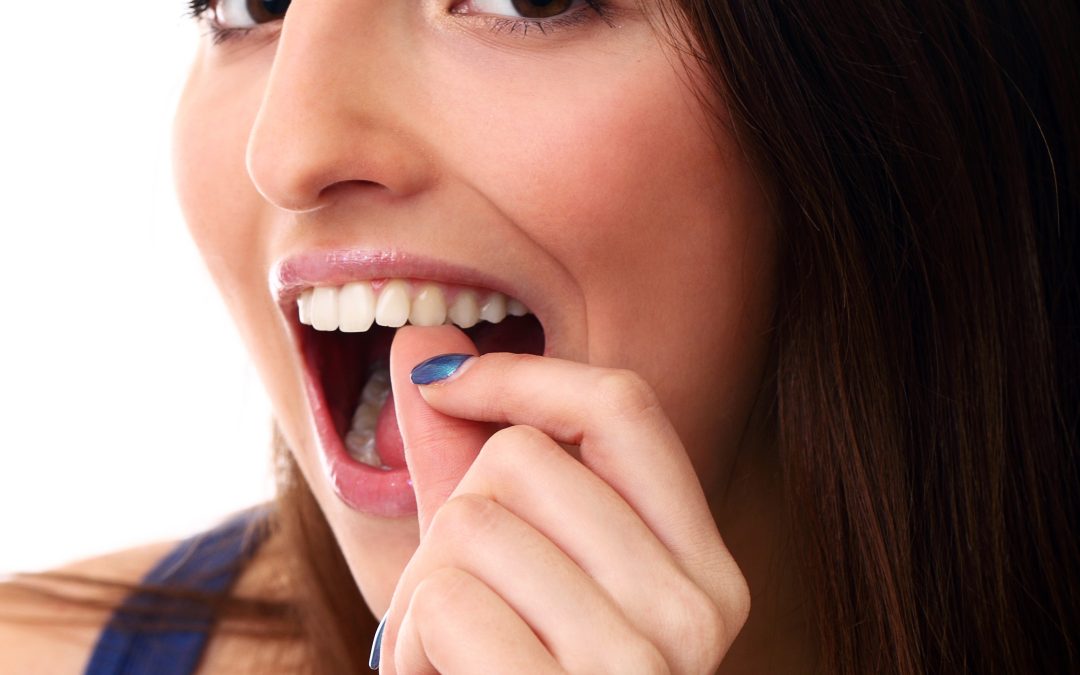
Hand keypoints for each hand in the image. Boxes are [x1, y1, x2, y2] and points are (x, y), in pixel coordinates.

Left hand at [377, 325, 749, 673]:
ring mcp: (643, 668)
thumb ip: (468, 456)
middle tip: (468, 600)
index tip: (444, 384)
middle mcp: (698, 612)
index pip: (623, 406)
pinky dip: (414, 644)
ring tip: (460, 653)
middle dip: (455, 519)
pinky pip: (443, 604)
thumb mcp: (504, 568)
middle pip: (522, 457)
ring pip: (470, 524)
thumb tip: (419, 340)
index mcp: (702, 567)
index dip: (524, 372)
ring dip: (426, 589)